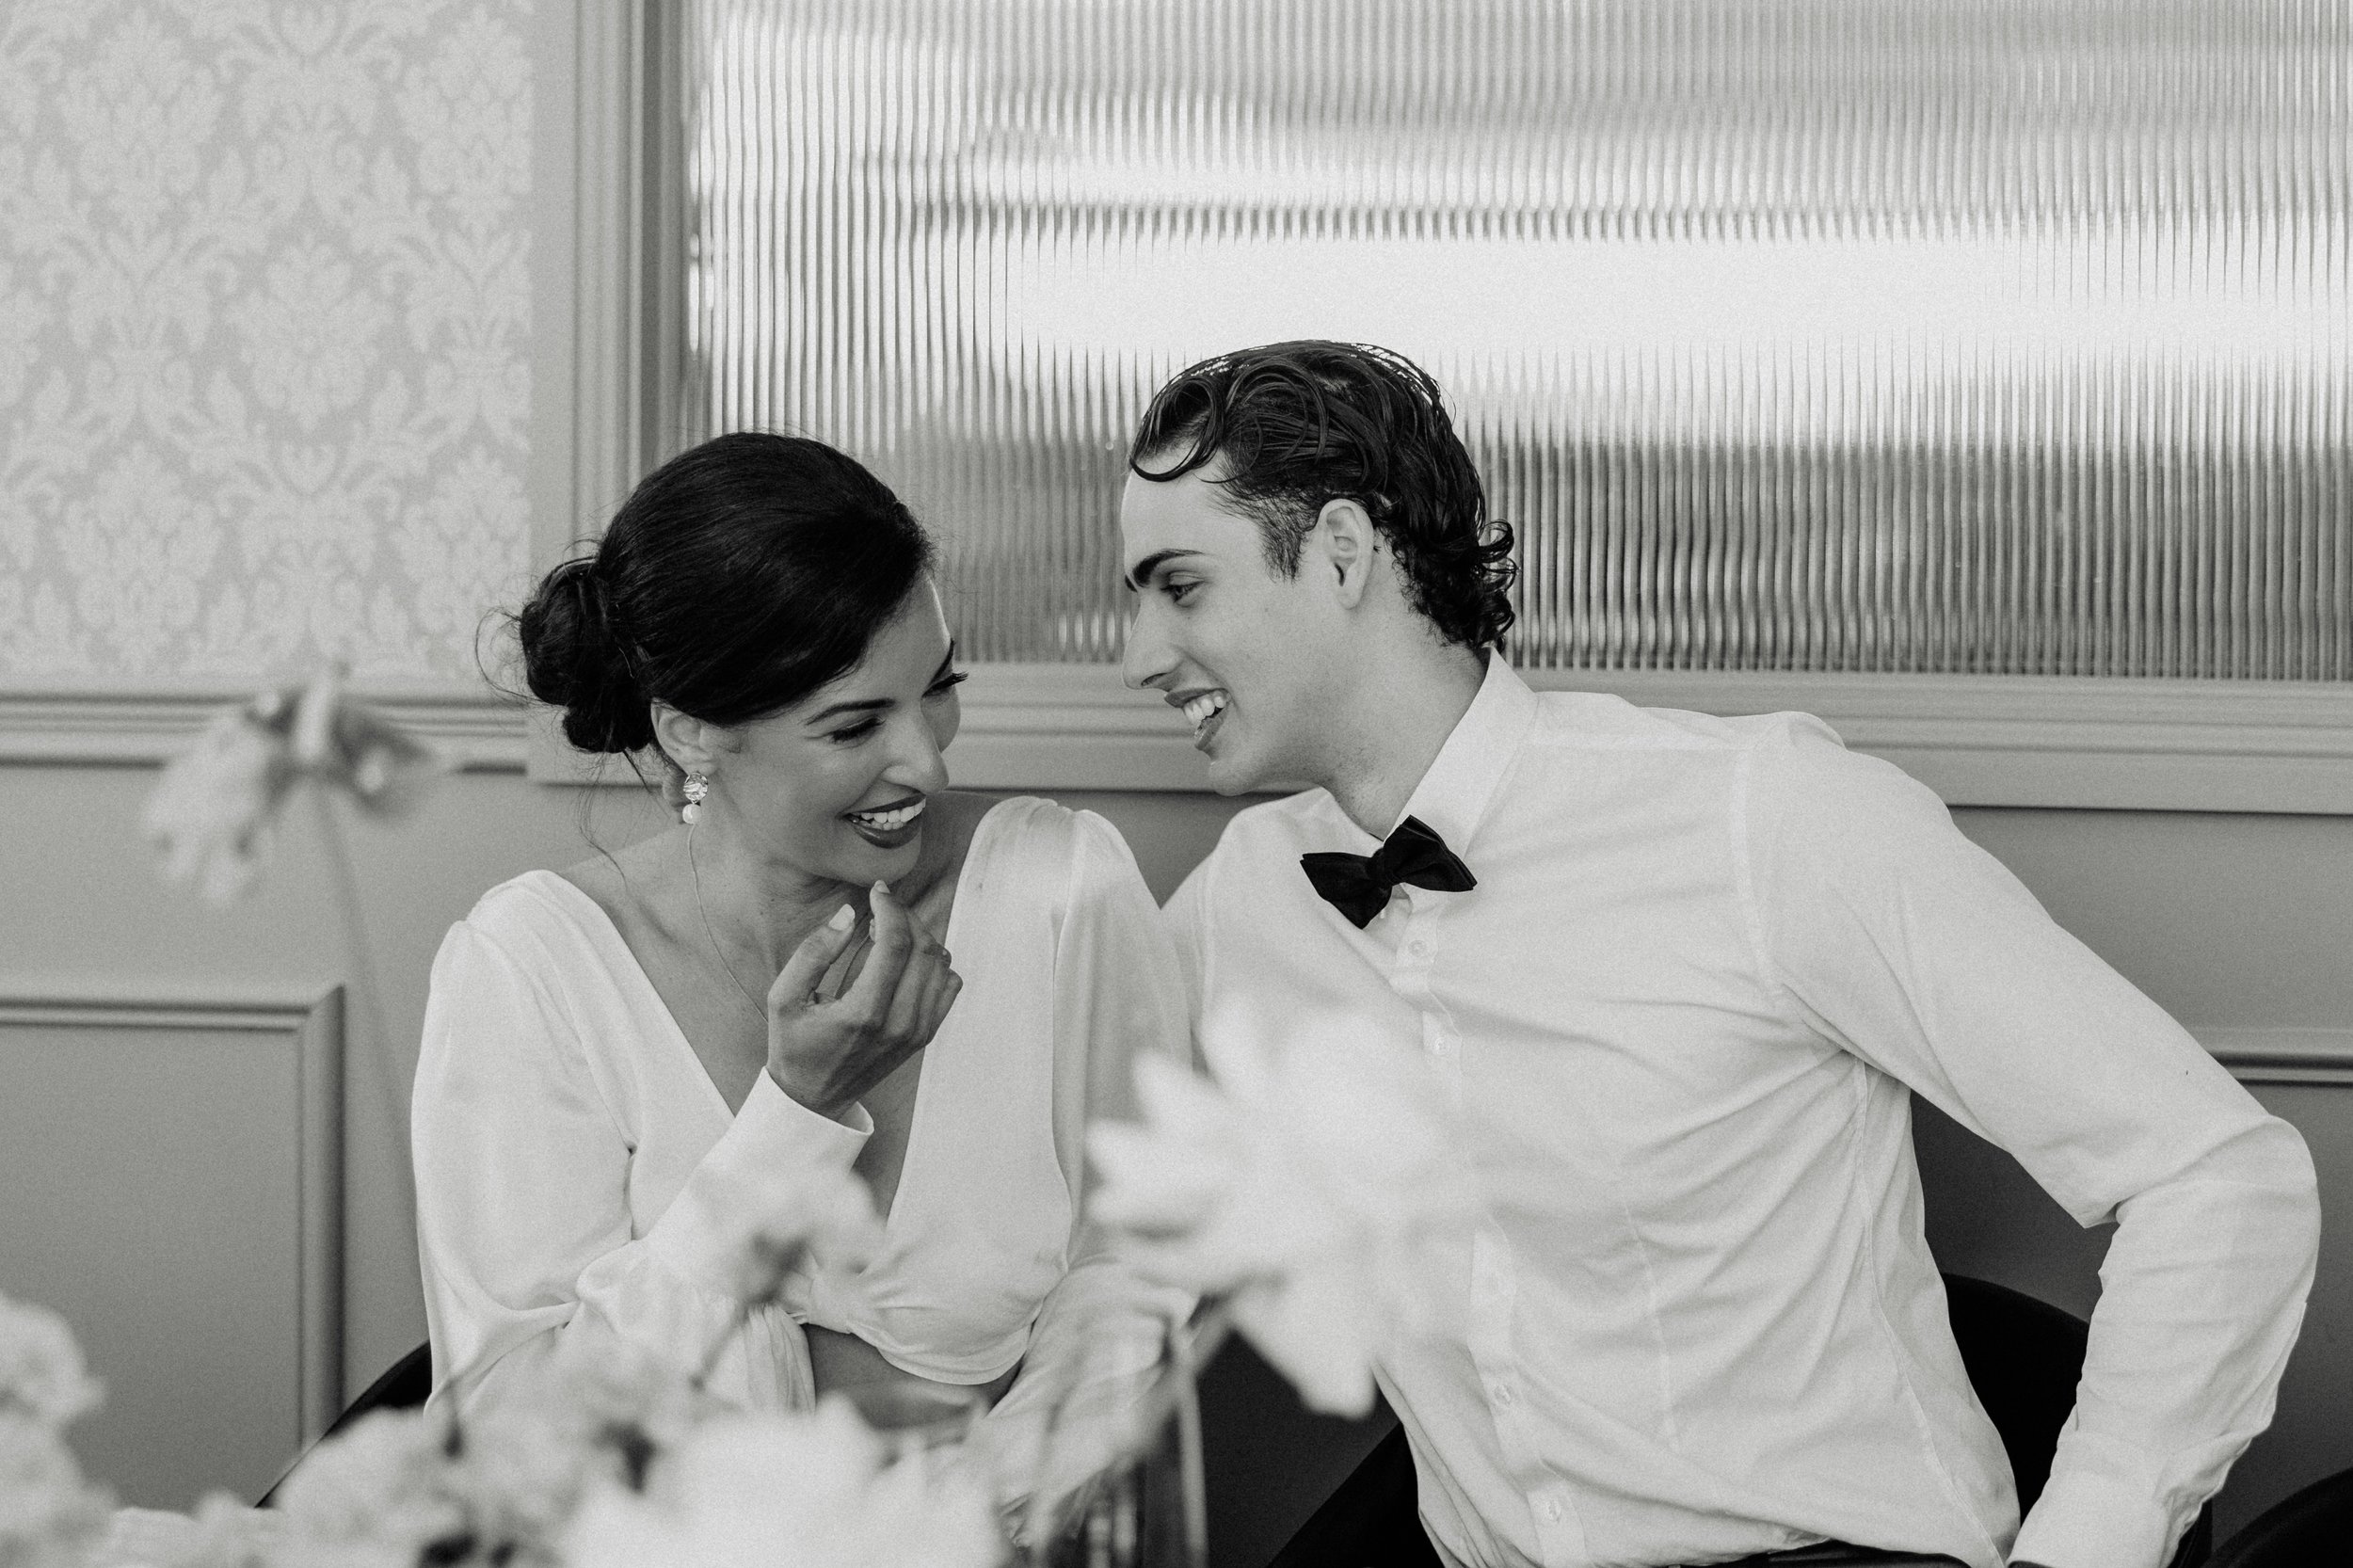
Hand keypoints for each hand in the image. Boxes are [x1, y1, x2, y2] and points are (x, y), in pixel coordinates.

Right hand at [764, 881, 961, 1121]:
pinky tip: (906, 959)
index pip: (896, 944)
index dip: (890, 908)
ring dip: (920, 937)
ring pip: (940, 964)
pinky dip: (934, 963)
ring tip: (889, 932)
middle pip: (923, 949)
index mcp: (864, 1014)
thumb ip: (813, 952)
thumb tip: (848, 914)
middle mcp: (899, 1024)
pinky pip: (948, 986)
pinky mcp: (925, 1035)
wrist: (814, 1097)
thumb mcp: (783, 998)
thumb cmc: (794, 1045)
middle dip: (905, 917)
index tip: (876, 891)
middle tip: (881, 909)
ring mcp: (918, 1032)